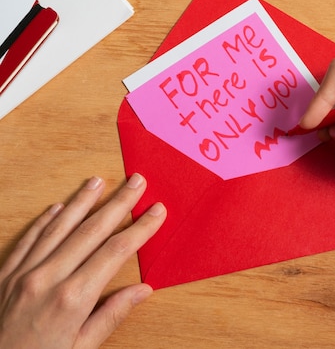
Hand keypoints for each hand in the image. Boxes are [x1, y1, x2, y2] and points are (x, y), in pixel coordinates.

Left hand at [0, 173, 165, 348]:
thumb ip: (110, 317)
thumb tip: (142, 291)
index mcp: (73, 299)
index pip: (117, 251)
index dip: (141, 228)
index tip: (156, 211)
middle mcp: (48, 278)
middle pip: (92, 230)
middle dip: (119, 203)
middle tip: (136, 181)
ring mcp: (23, 274)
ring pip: (59, 227)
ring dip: (81, 201)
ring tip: (98, 181)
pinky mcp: (4, 275)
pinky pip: (28, 239)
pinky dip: (44, 221)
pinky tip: (57, 207)